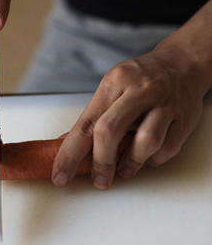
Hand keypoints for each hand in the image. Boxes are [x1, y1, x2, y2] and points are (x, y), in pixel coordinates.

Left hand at [51, 1, 211, 188]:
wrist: (182, 63)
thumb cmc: (141, 78)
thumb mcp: (111, 87)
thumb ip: (92, 116)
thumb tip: (66, 144)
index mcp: (115, 82)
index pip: (86, 123)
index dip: (70, 154)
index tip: (60, 175)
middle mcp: (140, 91)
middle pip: (110, 131)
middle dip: (100, 163)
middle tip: (97, 180)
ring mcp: (164, 105)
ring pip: (144, 142)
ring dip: (129, 164)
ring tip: (122, 172)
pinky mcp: (184, 119)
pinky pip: (166, 148)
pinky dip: (151, 160)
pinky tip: (143, 160)